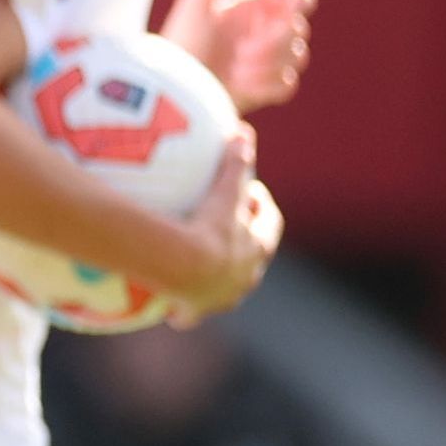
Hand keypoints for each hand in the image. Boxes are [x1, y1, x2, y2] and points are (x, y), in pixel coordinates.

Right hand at [155, 125, 279, 319]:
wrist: (185, 270)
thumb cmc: (209, 229)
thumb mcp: (224, 192)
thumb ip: (234, 164)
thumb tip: (244, 132)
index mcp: (257, 246)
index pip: (268, 223)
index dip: (260, 207)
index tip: (248, 194)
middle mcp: (246, 274)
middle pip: (251, 256)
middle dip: (243, 244)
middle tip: (226, 230)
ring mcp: (222, 295)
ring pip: (227, 287)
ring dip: (219, 279)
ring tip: (203, 272)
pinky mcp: (197, 310)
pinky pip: (191, 313)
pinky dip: (186, 312)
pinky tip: (176, 314)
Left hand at [161, 0, 317, 111]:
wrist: (171, 90)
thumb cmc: (178, 42)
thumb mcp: (195, 3)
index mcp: (252, 5)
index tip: (290, 10)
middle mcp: (264, 28)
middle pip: (299, 27)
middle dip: (272, 42)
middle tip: (240, 52)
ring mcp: (267, 59)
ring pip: (297, 57)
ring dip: (265, 65)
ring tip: (233, 69)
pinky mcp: (266, 87)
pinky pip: (287, 85)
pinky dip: (265, 86)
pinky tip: (238, 85)